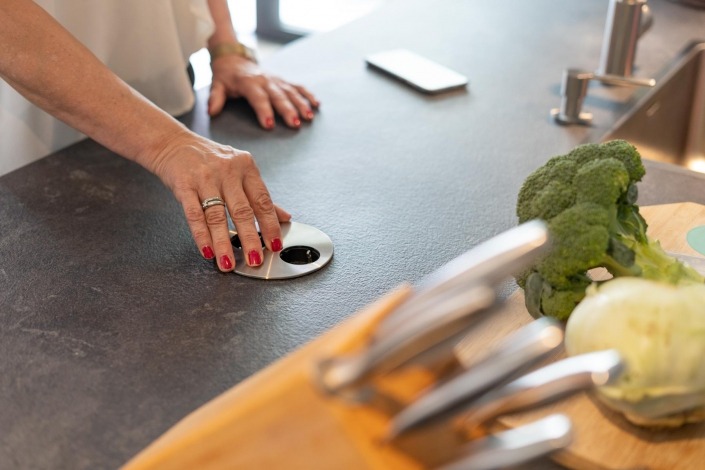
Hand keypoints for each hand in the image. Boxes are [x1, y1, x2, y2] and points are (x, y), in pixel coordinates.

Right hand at [153, 131, 289, 270]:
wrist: (173, 142)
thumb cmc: (209, 159)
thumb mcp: (239, 170)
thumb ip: (259, 195)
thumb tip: (284, 217)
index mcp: (246, 167)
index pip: (262, 200)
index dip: (270, 225)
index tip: (275, 244)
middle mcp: (227, 171)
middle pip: (242, 210)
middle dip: (250, 238)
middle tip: (255, 260)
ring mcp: (205, 178)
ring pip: (217, 215)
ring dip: (223, 243)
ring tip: (228, 263)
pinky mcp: (184, 185)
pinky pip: (194, 214)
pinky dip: (201, 235)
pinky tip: (207, 251)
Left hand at [208, 55, 319, 128]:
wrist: (234, 58)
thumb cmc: (225, 77)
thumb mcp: (217, 84)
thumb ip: (215, 98)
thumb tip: (211, 112)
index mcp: (248, 82)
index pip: (257, 97)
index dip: (263, 110)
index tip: (270, 125)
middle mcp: (265, 80)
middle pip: (278, 96)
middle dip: (288, 110)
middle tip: (295, 124)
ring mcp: (276, 79)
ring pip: (291, 92)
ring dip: (301, 104)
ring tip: (309, 118)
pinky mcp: (283, 80)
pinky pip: (298, 87)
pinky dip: (308, 95)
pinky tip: (317, 105)